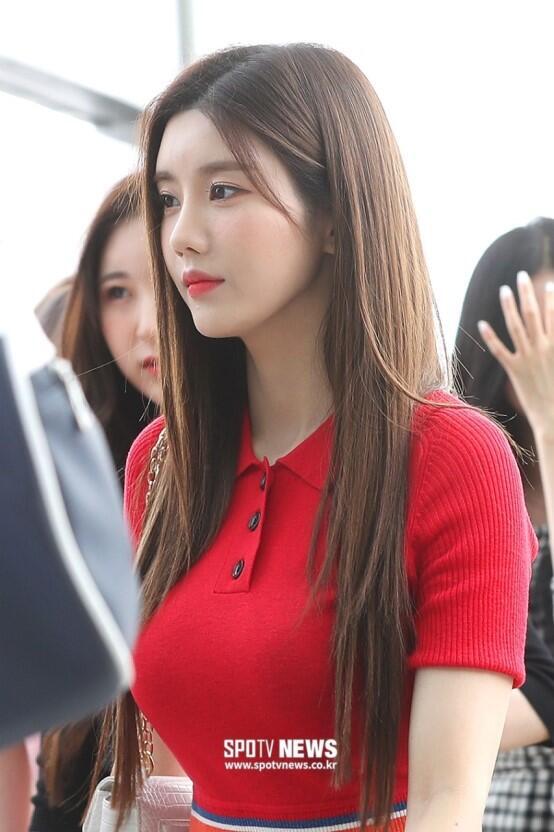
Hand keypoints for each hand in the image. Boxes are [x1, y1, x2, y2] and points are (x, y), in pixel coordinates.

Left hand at [478, 271, 553, 438]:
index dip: (551, 299)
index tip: (547, 283)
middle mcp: (542, 348)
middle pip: (533, 314)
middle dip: (527, 293)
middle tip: (521, 275)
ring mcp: (527, 358)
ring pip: (515, 327)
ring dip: (509, 306)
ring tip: (504, 290)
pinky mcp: (514, 370)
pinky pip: (499, 350)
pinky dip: (490, 337)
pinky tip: (482, 323)